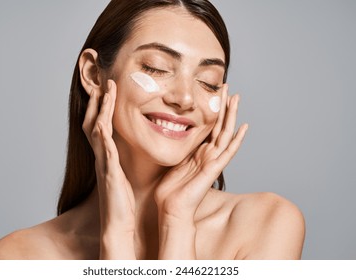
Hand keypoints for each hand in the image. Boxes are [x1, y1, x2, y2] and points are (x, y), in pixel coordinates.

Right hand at [82, 80, 135, 258]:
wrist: (117, 223)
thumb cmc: (122, 200)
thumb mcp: (122, 174)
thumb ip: (121, 160)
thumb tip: (126, 149)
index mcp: (106, 156)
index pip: (100, 125)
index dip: (102, 107)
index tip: (108, 89)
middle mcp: (101, 157)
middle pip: (93, 122)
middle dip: (98, 102)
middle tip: (104, 82)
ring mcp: (103, 164)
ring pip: (97, 131)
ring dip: (101, 111)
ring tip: (105, 92)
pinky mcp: (109, 174)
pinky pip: (105, 152)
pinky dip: (103, 137)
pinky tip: (104, 124)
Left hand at [154, 85, 248, 223]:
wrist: (171, 209)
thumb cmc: (170, 190)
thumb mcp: (172, 161)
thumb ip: (177, 148)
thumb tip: (168, 133)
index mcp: (198, 152)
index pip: (208, 126)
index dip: (212, 109)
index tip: (213, 92)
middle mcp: (208, 154)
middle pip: (219, 125)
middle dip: (223, 106)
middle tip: (226, 87)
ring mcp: (213, 161)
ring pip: (225, 133)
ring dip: (231, 115)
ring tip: (236, 98)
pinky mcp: (214, 169)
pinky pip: (228, 152)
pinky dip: (237, 140)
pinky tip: (244, 127)